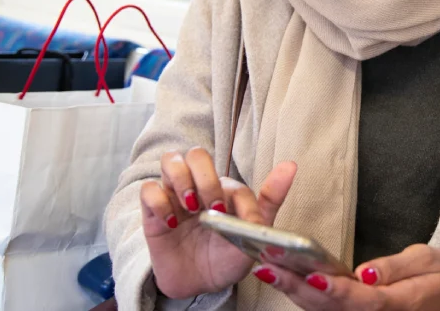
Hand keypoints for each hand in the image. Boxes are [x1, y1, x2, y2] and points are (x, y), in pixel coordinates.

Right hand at [140, 148, 296, 298]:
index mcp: (224, 190)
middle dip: (205, 178)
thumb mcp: (252, 234)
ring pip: (170, 160)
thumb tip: (291, 165)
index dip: (234, 197)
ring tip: (190, 207)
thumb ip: (270, 200)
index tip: (238, 222)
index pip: (228, 177)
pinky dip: (159, 202)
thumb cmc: (227, 257)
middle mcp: (198, 187)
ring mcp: (175, 197)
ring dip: (181, 179)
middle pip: (196, 154)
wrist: (199, 285)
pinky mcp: (153, 212)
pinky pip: (148, 189)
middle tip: (210, 208)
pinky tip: (171, 222)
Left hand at [252, 243, 439, 310]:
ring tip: (267, 266)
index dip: (336, 290)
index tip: (313, 275)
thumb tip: (366, 272)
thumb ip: (397, 266)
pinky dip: (298, 293)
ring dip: (291, 290)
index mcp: (395, 303)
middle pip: (330, 308)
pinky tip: (281, 275)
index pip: (361, 299)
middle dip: (297, 287)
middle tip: (270, 264)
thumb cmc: (438, 279)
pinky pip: (321, 309)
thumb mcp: (429, 262)